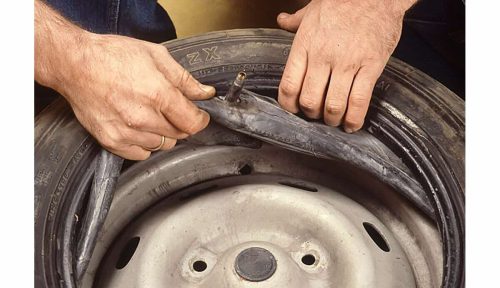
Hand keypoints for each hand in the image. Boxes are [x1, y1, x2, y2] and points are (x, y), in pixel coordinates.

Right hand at [41, 32, 214, 159]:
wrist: (74, 64)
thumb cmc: (112, 55)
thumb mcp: (155, 55)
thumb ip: (184, 79)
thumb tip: (206, 93)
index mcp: (158, 94)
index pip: (193, 123)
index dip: (200, 119)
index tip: (199, 115)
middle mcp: (143, 117)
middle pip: (179, 135)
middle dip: (181, 123)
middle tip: (170, 109)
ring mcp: (125, 132)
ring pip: (161, 145)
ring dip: (162, 133)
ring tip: (150, 114)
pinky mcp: (111, 141)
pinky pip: (140, 154)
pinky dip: (144, 144)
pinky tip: (138, 126)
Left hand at [277, 0, 414, 131]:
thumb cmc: (343, 0)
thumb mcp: (312, 9)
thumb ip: (295, 20)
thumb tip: (282, 20)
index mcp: (305, 45)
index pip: (288, 86)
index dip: (288, 105)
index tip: (293, 109)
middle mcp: (323, 57)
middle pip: (309, 101)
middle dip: (311, 115)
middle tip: (316, 115)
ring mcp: (348, 63)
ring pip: (334, 105)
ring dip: (332, 119)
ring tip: (334, 120)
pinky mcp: (371, 66)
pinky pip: (360, 100)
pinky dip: (355, 118)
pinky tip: (352, 124)